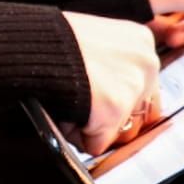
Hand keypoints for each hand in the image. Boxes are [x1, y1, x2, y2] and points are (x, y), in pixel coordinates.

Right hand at [62, 11, 160, 155]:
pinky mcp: (115, 111)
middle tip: (86, 110)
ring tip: (71, 106)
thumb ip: (113, 63)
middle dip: (112, 119)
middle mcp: (146, 63)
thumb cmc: (55, 39)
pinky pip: (98, 144)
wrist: (36, 44)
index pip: (147, 86)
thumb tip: (114, 93)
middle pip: (138, 113)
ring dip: (94, 127)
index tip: (106, 103)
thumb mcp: (96, 38)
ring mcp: (133, 87)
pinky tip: (66, 114)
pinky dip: (79, 136)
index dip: (123, 99)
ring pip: (117, 130)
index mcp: (141, 41)